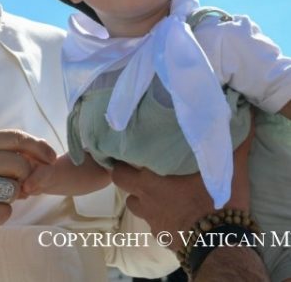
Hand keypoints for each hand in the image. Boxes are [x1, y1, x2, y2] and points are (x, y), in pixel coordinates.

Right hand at [0, 130, 55, 238]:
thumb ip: (1, 152)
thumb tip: (38, 159)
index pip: (16, 138)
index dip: (38, 147)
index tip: (51, 156)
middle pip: (20, 164)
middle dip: (25, 177)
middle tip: (14, 184)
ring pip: (14, 189)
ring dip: (10, 197)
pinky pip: (5, 212)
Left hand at [111, 121, 253, 250]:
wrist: (219, 245)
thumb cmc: (216, 202)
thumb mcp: (226, 168)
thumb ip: (230, 143)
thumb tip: (243, 119)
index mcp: (150, 178)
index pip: (120, 164)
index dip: (123, 156)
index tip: (130, 147)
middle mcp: (144, 198)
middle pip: (120, 182)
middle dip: (127, 174)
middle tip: (140, 167)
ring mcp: (151, 219)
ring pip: (134, 203)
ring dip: (141, 196)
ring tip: (156, 189)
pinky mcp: (161, 236)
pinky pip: (153, 223)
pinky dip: (158, 216)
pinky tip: (173, 212)